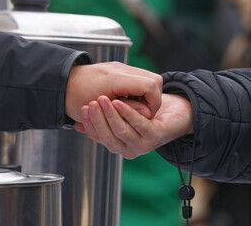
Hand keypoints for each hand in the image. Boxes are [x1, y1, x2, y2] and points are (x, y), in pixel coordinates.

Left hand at [65, 62, 162, 121]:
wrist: (60, 83)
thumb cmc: (76, 99)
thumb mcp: (101, 111)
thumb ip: (127, 111)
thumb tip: (148, 113)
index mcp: (116, 78)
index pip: (150, 86)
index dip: (153, 102)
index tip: (147, 115)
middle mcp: (120, 69)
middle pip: (154, 80)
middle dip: (153, 98)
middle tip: (144, 112)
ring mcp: (120, 67)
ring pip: (149, 78)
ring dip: (146, 94)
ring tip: (135, 107)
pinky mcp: (118, 68)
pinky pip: (138, 77)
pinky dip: (139, 90)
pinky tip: (127, 101)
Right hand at [74, 94, 192, 158]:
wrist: (172, 114)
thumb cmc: (143, 114)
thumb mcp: (119, 115)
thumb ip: (102, 120)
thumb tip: (78, 125)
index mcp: (117, 146)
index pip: (98, 137)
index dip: (89, 123)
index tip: (82, 108)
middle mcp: (128, 150)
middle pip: (108, 137)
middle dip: (98, 119)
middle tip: (92, 102)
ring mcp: (142, 146)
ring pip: (121, 132)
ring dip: (110, 115)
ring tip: (103, 100)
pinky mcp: (155, 137)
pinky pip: (139, 125)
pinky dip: (128, 113)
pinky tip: (119, 102)